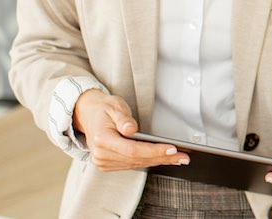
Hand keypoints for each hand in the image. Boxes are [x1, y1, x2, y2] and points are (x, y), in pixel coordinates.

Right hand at [71, 89, 188, 170]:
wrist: (88, 114)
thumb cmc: (103, 109)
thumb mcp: (114, 106)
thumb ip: (123, 118)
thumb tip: (131, 129)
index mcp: (101, 139)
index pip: (132, 150)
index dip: (154, 150)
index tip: (172, 149)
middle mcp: (101, 155)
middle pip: (137, 159)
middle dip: (162, 158)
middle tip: (183, 157)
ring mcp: (103, 162)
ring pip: (136, 164)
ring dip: (159, 161)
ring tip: (179, 158)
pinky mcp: (108, 164)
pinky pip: (132, 164)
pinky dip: (149, 161)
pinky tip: (163, 159)